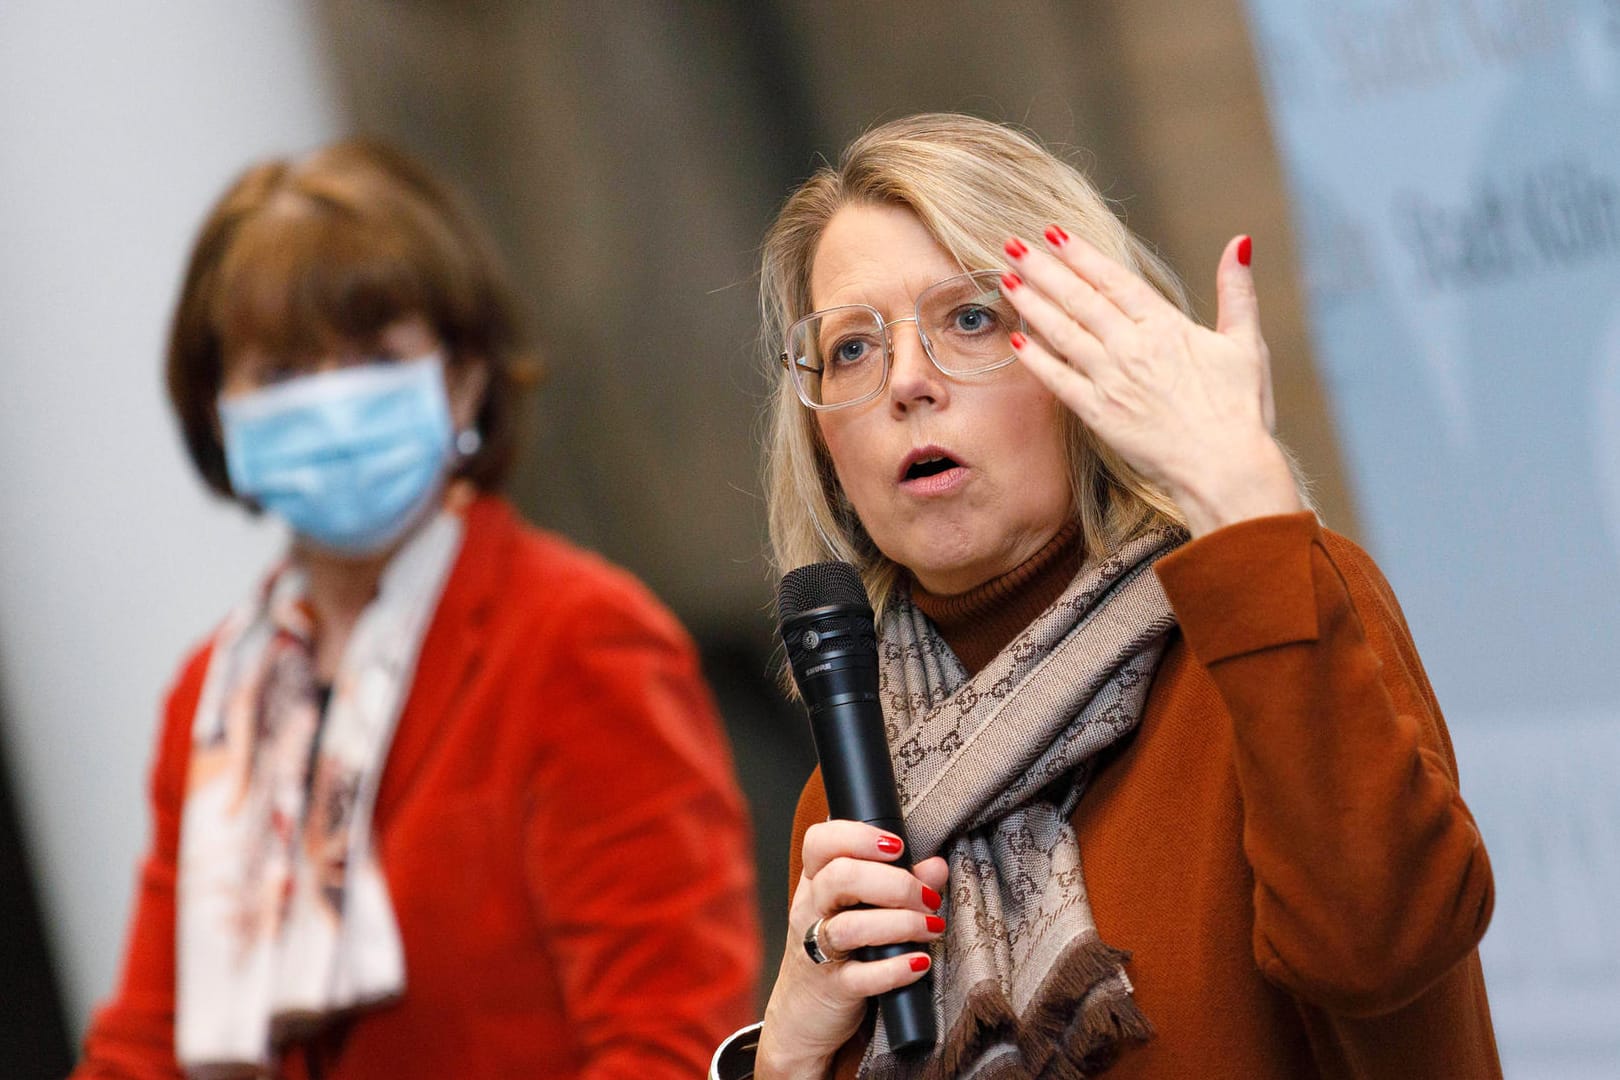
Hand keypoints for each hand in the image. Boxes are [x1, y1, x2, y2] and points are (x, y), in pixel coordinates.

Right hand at [755, 821, 948, 1078]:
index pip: (820, 842)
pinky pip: (861, 977)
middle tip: (927, 898)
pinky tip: (919, 963)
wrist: (803, 1014)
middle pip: (840, 878)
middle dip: (894, 883)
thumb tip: (937, 865)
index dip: (859, 836)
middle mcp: (810, 911)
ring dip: (901, 924)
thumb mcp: (858, 912)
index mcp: (815, 883)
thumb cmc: (838, 951)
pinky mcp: (832, 988)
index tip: (897, 847)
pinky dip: (895, 969)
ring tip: (931, 928)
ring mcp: (816, 951)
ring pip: (849, 927)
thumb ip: (899, 885)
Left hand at [1001, 230, 1301, 536]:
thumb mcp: (1245, 343)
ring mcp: (1112, 381)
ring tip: (1006, 280)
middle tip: (1012, 245)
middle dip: (1043, 269)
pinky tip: (1017, 340)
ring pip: (1062, 333)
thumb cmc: (1240, 410)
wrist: (1225, 469)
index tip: (1052, 233)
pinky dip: (1036, 359)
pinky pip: (1059, 381)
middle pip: (1079, 299)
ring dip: (1032, 304)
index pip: (1113, 280)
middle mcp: (1132, 348)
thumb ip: (1237, 291)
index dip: (1080, 254)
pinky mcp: (1099, 414)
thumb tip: (1241, 242)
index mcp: (1166, 326)